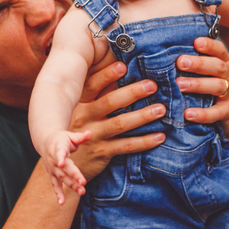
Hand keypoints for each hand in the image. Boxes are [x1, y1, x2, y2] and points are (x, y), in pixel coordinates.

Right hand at [43, 130, 90, 203]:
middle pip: (64, 169)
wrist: (46, 142)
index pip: (59, 154)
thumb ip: (80, 137)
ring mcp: (52, 169)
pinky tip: (61, 203)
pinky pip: (55, 185)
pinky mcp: (52, 175)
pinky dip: (58, 194)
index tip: (61, 164)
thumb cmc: (62, 139)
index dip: (60, 158)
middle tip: (83, 183)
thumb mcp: (70, 135)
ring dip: (71, 185)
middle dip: (73, 176)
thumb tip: (89, 134)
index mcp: (58, 148)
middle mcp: (54, 160)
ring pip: (62, 179)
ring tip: (82, 192)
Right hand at [69, 60, 167, 180]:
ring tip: (160, 109)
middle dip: (132, 92)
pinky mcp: (102, 152)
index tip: (123, 66)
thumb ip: (99, 94)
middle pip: (110, 102)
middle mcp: (85, 117)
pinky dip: (144, 141)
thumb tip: (123, 69)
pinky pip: (126, 145)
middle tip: (152, 85)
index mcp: (81, 103)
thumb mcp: (83, 110)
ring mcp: (93, 135)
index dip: (107, 75)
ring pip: (120, 123)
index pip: (93, 85)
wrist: (67, 162)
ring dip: (142, 116)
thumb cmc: (80, 129)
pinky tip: (159, 136)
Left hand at [176, 37, 228, 141]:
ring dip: (198, 84)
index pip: (220, 50)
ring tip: (179, 85)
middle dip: (199, 64)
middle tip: (180, 62)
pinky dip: (202, 114)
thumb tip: (165, 49)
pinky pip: (216, 113)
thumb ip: (193, 61)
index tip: (196, 42)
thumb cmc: (210, 86)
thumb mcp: (207, 72)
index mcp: (224, 62)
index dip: (210, 45)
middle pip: (218, 66)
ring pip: (218, 86)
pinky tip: (188, 114)